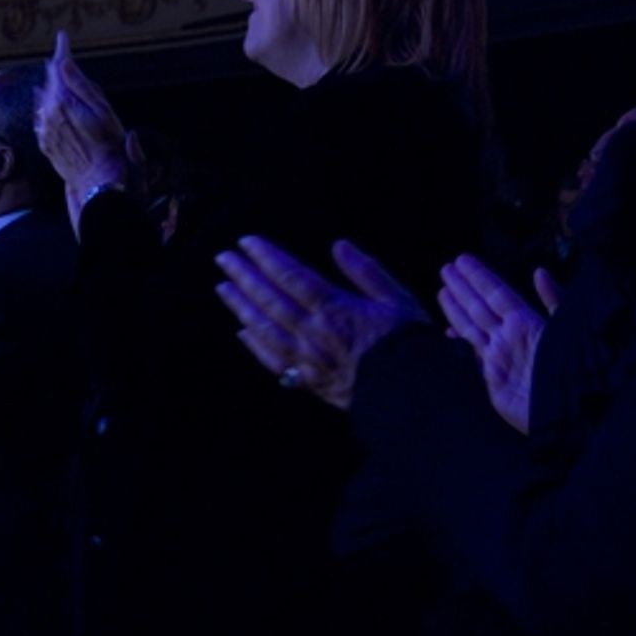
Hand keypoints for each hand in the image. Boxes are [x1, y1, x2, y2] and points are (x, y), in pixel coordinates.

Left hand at [34, 31, 133, 225]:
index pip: (58, 68)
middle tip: (62, 55)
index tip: (62, 37)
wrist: (97, 180)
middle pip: (50, 82)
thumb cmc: (108, 146)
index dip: (62, 51)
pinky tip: (51, 103)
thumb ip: (81, 85)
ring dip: (52, 86)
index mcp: (63, 101)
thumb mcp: (103, 111)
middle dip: (57, 68)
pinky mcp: (44, 141)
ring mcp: (44, 128)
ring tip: (58, 76)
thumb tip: (63, 62)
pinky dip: (46, 105)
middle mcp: (48, 113)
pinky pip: (41, 116)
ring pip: (44, 98)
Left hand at [215, 237, 427, 410]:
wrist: (412, 394)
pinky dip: (255, 345)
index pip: (291, 276)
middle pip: (270, 300)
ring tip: (223, 288)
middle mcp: (314, 332)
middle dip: (244, 276)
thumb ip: (366, 271)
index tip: (246, 241)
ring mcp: (307, 359)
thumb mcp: (397, 298)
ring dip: (241, 307)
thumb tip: (338, 245)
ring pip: (264, 329)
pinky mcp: (307, 381)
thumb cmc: (407, 342)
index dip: (266, 257)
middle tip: (223, 258)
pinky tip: (241, 332)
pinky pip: (274, 362)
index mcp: (335, 308)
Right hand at [437, 257, 559, 434]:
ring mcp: (500, 357)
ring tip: (442, 289)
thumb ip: (555, 301)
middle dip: (463, 287)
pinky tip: (447, 331)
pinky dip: (459, 341)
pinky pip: (471, 354)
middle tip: (446, 267)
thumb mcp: (574, 331)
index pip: (497, 293)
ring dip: (456, 308)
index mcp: (528, 322)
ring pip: (472, 326)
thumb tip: (538, 272)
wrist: (574, 416)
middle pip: (480, 306)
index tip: (461, 260)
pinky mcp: (493, 379)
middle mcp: (511, 336)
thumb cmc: (579, 374)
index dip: (479, 276)